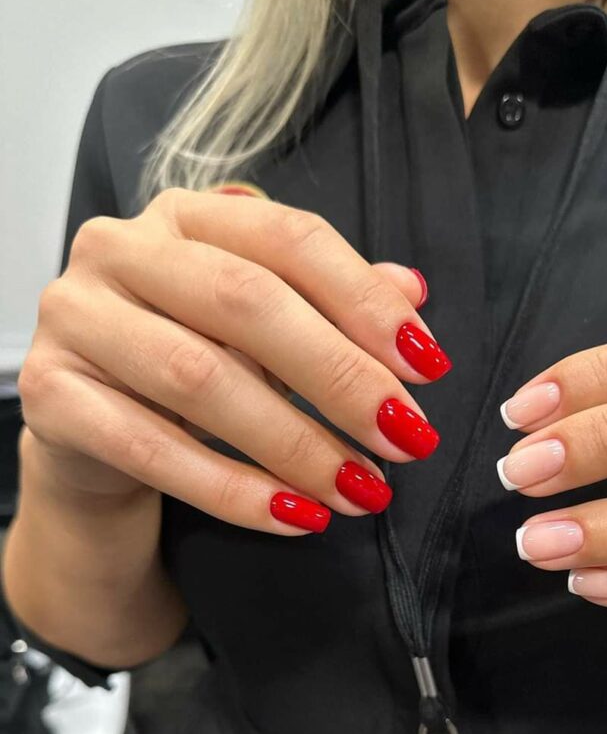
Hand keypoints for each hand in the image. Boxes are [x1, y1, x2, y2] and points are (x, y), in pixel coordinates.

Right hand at [19, 189, 448, 534]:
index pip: (290, 238)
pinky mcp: (51, 396)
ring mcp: (76, 318)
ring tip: (362, 489)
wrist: (92, 427)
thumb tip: (413, 294)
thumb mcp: (267, 331)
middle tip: (406, 438)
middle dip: (340, 376)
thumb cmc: (192, 363)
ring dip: (297, 443)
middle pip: (248, 303)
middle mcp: (122, 249)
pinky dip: (233, 490)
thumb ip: (333, 304)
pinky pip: (153, 449)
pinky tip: (296, 516)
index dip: (366, 301)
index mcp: (187, 217)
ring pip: (202, 378)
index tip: (427, 366)